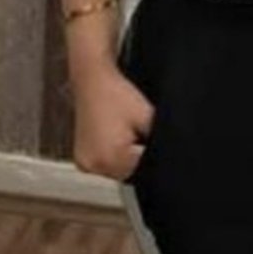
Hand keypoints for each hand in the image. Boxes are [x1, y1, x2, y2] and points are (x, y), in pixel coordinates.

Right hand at [71, 61, 154, 181]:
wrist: (93, 80)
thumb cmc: (116, 94)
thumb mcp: (148, 115)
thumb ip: (159, 137)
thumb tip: (171, 149)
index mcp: (111, 158)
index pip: (143, 170)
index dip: (152, 155)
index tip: (151, 137)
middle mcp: (95, 166)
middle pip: (129, 173)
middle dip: (139, 157)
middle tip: (141, 131)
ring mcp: (85, 163)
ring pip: (116, 170)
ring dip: (126, 157)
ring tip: (128, 130)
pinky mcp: (81, 157)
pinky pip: (104, 163)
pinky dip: (113, 154)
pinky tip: (116, 135)